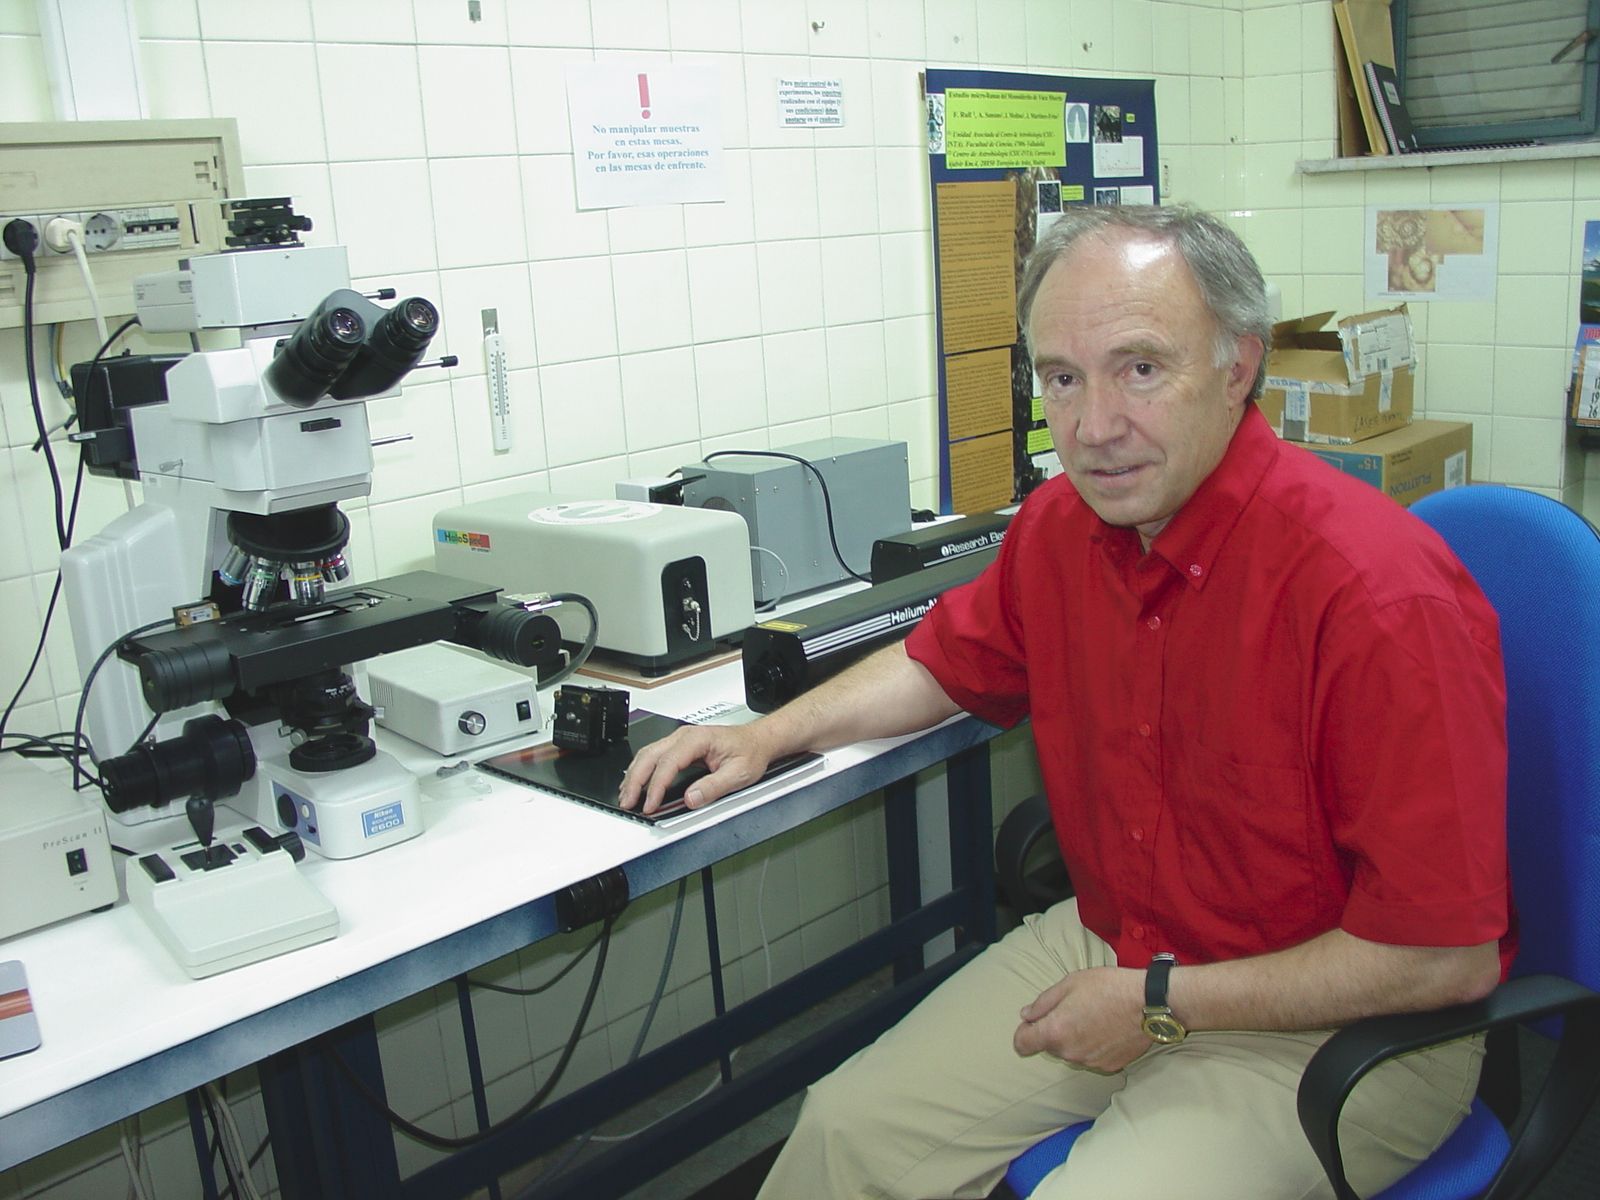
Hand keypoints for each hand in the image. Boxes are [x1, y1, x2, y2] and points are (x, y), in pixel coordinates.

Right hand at [618, 723, 773, 814]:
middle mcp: (684, 736)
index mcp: (697, 740)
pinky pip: (653, 756)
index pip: (668, 763)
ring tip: (627, 796)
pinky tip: (637, 783)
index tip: (650, 805)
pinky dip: (641, 770)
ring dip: (634, 775)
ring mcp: (679, 739)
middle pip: (649, 756)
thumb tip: (691, 799)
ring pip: (647, 754)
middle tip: (628, 803)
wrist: (758, 741)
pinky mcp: (679, 747)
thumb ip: (714, 787)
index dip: (656, 786)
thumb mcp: (739, 773)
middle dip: (635, 780)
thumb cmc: (750, 752)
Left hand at [1012, 967, 1149, 1072]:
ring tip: (1093, 1017)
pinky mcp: (1109, 1066)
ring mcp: (1090, 1062)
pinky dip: (1093, 1046)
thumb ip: (1043, 1003)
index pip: (1022, 1044)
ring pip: (1071, 1052)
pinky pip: (1091, 1057)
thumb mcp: (1069, 984)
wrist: (1149, 1003)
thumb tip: (1026, 1015)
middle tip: (1072, 1009)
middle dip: (1054, 1031)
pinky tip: (1107, 1029)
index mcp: (1055, 1031)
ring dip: (1074, 1039)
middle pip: (1049, 1047)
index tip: (1032, 1022)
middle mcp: (1070, 1053)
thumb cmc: (1108, 988)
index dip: (1023, 1032)